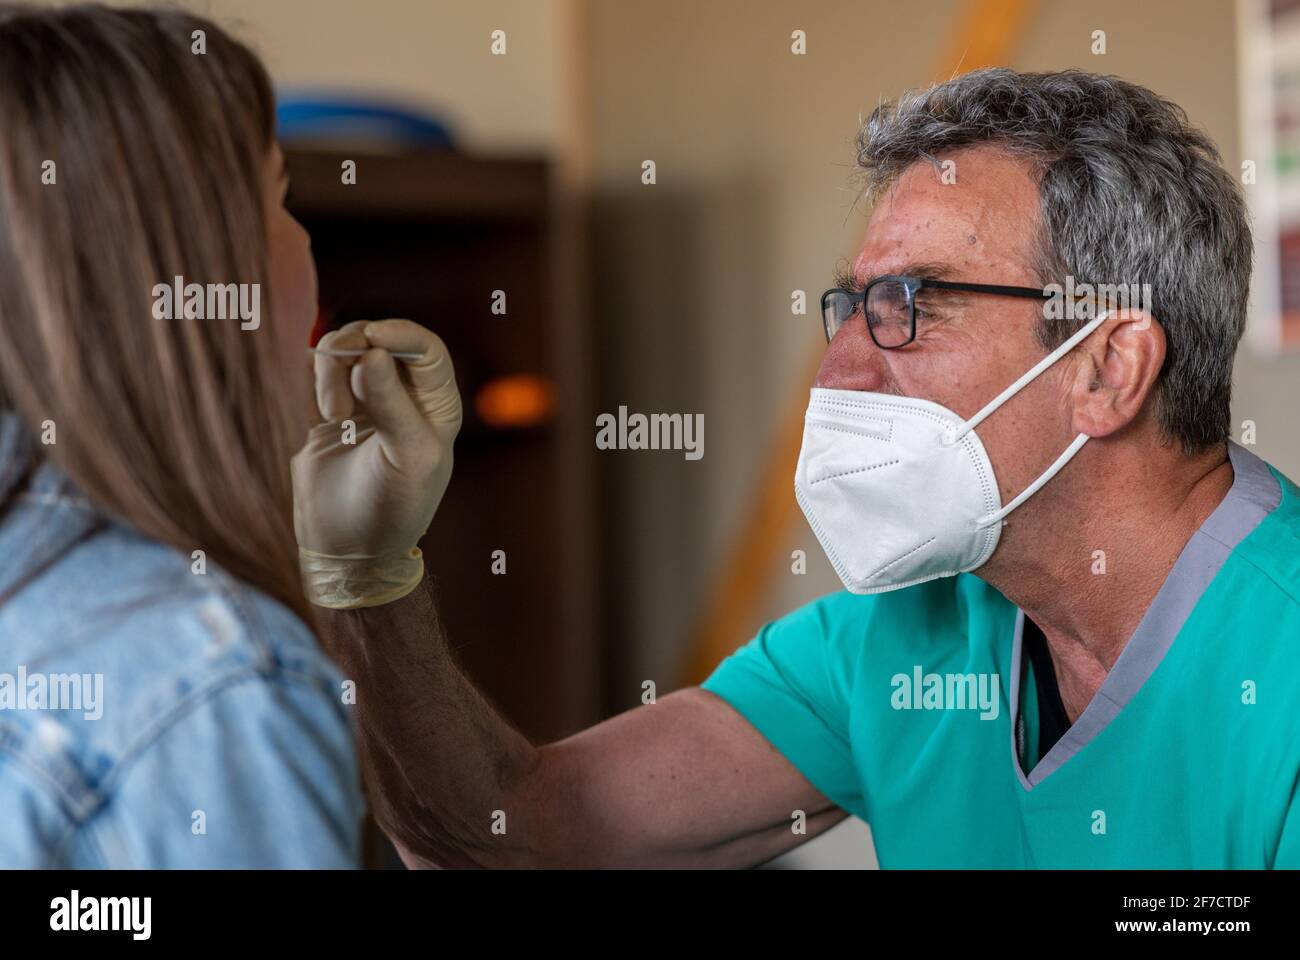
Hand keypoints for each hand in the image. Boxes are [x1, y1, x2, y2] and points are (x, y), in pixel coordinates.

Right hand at [291, 319, 461, 606]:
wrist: (346, 549)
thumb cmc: (392, 508)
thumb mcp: (406, 457)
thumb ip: (391, 404)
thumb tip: (371, 352)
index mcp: (437, 404)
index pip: (426, 349)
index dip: (400, 334)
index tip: (372, 338)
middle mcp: (404, 395)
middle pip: (379, 340)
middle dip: (356, 348)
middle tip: (339, 374)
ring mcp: (365, 399)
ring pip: (344, 351)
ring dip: (332, 372)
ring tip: (334, 417)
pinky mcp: (329, 408)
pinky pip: (319, 372)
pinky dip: (316, 380)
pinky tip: (324, 416)